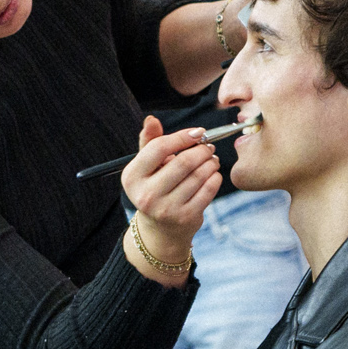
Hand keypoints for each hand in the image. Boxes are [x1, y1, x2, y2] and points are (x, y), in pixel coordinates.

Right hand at [120, 116, 221, 274]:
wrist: (161, 229)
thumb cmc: (155, 188)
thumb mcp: (147, 167)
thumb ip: (150, 142)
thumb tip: (151, 119)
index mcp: (132, 177)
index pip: (158, 148)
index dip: (182, 137)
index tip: (198, 132)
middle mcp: (145, 195)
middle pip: (182, 162)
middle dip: (201, 150)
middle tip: (208, 146)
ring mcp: (166, 208)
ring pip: (198, 175)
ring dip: (211, 162)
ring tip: (211, 159)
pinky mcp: (185, 217)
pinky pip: (208, 190)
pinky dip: (215, 178)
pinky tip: (212, 174)